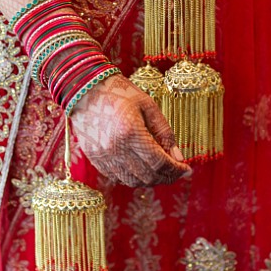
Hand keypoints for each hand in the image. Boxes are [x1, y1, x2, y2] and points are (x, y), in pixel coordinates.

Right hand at [70, 74, 190, 186]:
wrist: (84, 88)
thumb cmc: (118, 92)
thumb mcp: (147, 105)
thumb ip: (164, 132)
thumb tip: (178, 157)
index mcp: (131, 132)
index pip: (160, 163)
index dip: (176, 170)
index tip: (186, 169)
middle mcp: (115, 148)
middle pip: (147, 176)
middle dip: (166, 177)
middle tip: (175, 171)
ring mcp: (102, 155)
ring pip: (132, 181)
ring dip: (149, 180)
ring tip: (158, 171)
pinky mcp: (94, 157)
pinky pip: (116, 178)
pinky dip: (131, 177)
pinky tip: (139, 168)